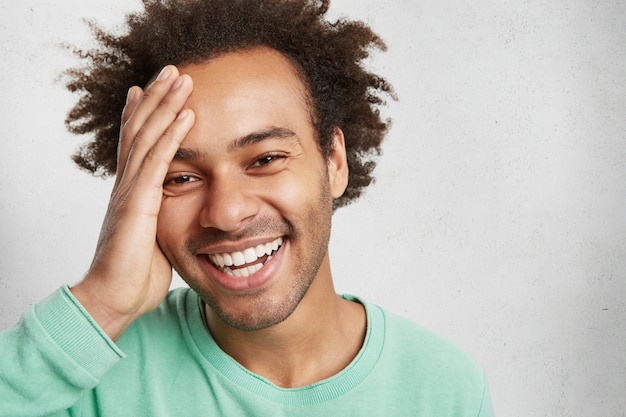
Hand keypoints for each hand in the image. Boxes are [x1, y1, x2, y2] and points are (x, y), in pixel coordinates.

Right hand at [71, 66, 194, 340]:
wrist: (115, 300)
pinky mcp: (138, 204)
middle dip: (157, 98)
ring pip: (148, 136)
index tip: (155, 90)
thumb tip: (185, 216)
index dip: (145, 114)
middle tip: (172, 70)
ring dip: (166, 104)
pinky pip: (158, 161)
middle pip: (141, 129)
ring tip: (181, 77)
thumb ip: (166, 219)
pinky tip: (186, 113)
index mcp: (132, 192)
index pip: (137, 144)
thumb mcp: (157, 239)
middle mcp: (127, 184)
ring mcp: (130, 191)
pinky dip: (172, 135)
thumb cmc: (136, 275)